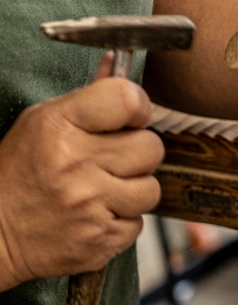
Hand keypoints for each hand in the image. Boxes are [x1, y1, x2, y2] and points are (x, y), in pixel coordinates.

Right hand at [0, 54, 163, 290]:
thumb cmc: (19, 174)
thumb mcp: (42, 124)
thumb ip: (88, 98)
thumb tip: (116, 65)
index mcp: (59, 126)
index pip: (128, 99)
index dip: (138, 107)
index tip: (131, 118)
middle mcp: (76, 164)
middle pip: (151, 147)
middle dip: (137, 153)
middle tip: (111, 160)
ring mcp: (89, 204)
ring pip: (152, 188)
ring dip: (133, 190)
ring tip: (102, 190)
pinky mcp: (100, 239)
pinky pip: (138, 223)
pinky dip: (122, 221)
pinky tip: (96, 214)